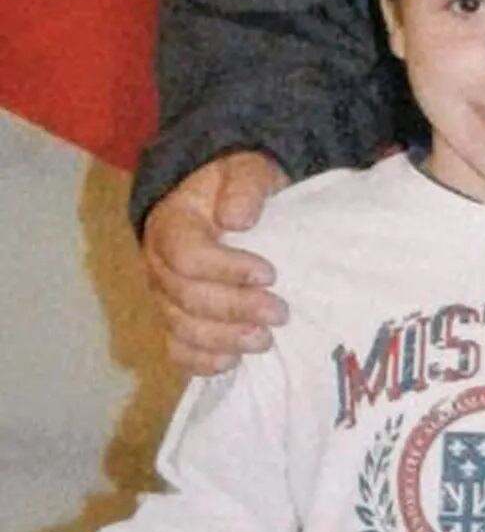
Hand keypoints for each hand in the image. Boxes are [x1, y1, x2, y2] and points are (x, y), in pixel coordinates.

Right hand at [142, 151, 290, 374]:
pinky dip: (201, 362)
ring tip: (265, 340)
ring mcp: (164, 297)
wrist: (228, 204)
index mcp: (170, 223)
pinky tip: (233, 361)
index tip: (269, 274)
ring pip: (181, 328)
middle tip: (280, 313)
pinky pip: (177, 350)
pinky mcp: (177, 321)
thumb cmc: (238, 189)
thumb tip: (237, 218)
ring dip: (224, 339)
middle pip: (185, 297)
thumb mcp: (248, 169)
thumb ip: (245, 184)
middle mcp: (158, 264)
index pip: (185, 255)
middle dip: (235, 309)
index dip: (226, 269)